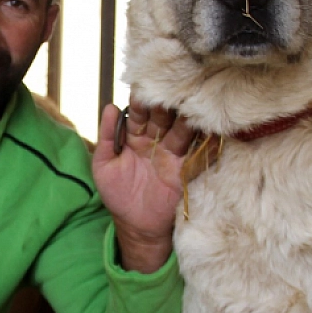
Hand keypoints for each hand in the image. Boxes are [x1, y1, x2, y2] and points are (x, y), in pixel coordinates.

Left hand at [92, 100, 193, 272]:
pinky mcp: (187, 167)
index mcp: (134, 136)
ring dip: (186, 116)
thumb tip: (108, 107)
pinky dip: (204, 137)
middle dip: (166, 102)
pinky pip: (197, 149)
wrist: (137, 227)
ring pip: (181, 128)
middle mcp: (156, 139)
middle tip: (172, 87)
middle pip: (163, 116)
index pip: (139, 112)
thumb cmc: (117, 196)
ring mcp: (173, 152)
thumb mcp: (104, 166)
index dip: (141, 100)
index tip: (144, 85)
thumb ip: (106, 137)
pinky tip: (207, 124)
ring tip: (190, 102)